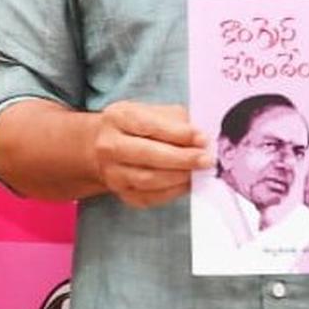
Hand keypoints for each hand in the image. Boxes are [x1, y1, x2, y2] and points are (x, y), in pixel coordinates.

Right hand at [92, 102, 211, 208]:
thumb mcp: (150, 111)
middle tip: (206, 160)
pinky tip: (187, 183)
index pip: (149, 126)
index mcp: (118, 118)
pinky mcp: (122, 193)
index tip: (202, 139)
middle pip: (147, 154)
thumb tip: (199, 139)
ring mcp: (113, 172)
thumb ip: (174, 120)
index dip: (178, 134)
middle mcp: (110, 146)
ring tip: (199, 171)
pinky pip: (149, 197)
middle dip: (182, 158)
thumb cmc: (135, 126)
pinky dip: (172, 192)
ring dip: (179, 177)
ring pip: (148, 179)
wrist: (103, 148)